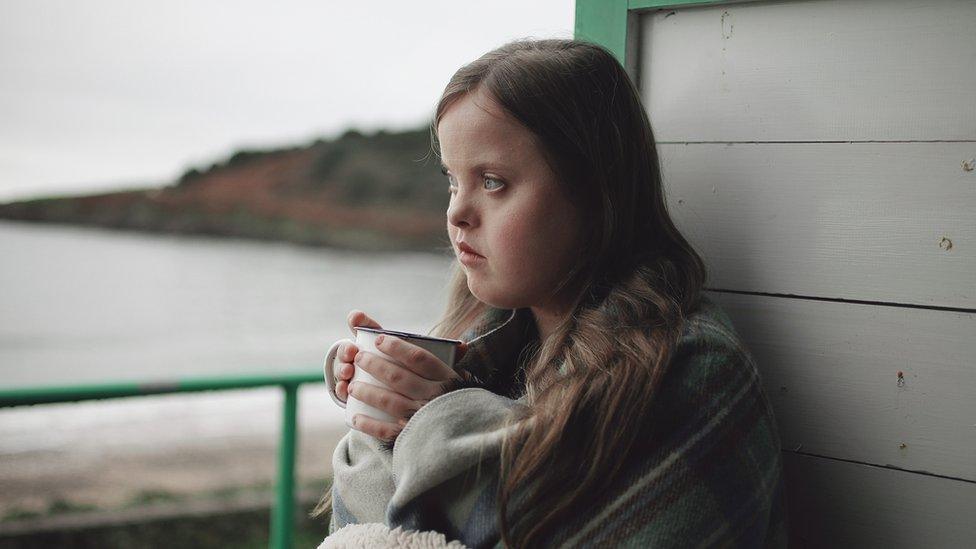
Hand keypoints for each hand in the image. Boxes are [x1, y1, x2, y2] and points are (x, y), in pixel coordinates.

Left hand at [335, 309, 467, 441]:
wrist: (469, 440)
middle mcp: (432, 397)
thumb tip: (462, 345)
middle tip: (359, 357)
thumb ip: (459, 366)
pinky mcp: (411, 438)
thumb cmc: (464, 408)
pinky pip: (385, 430)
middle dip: (374, 364)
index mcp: (446, 380)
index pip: (418, 358)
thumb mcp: (465, 385)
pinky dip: (368, 424)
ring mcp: (420, 418)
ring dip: (366, 392)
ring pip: (388, 401)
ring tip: (352, 386)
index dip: (396, 347)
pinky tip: (355, 417)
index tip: (380, 339)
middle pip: (397, 376)